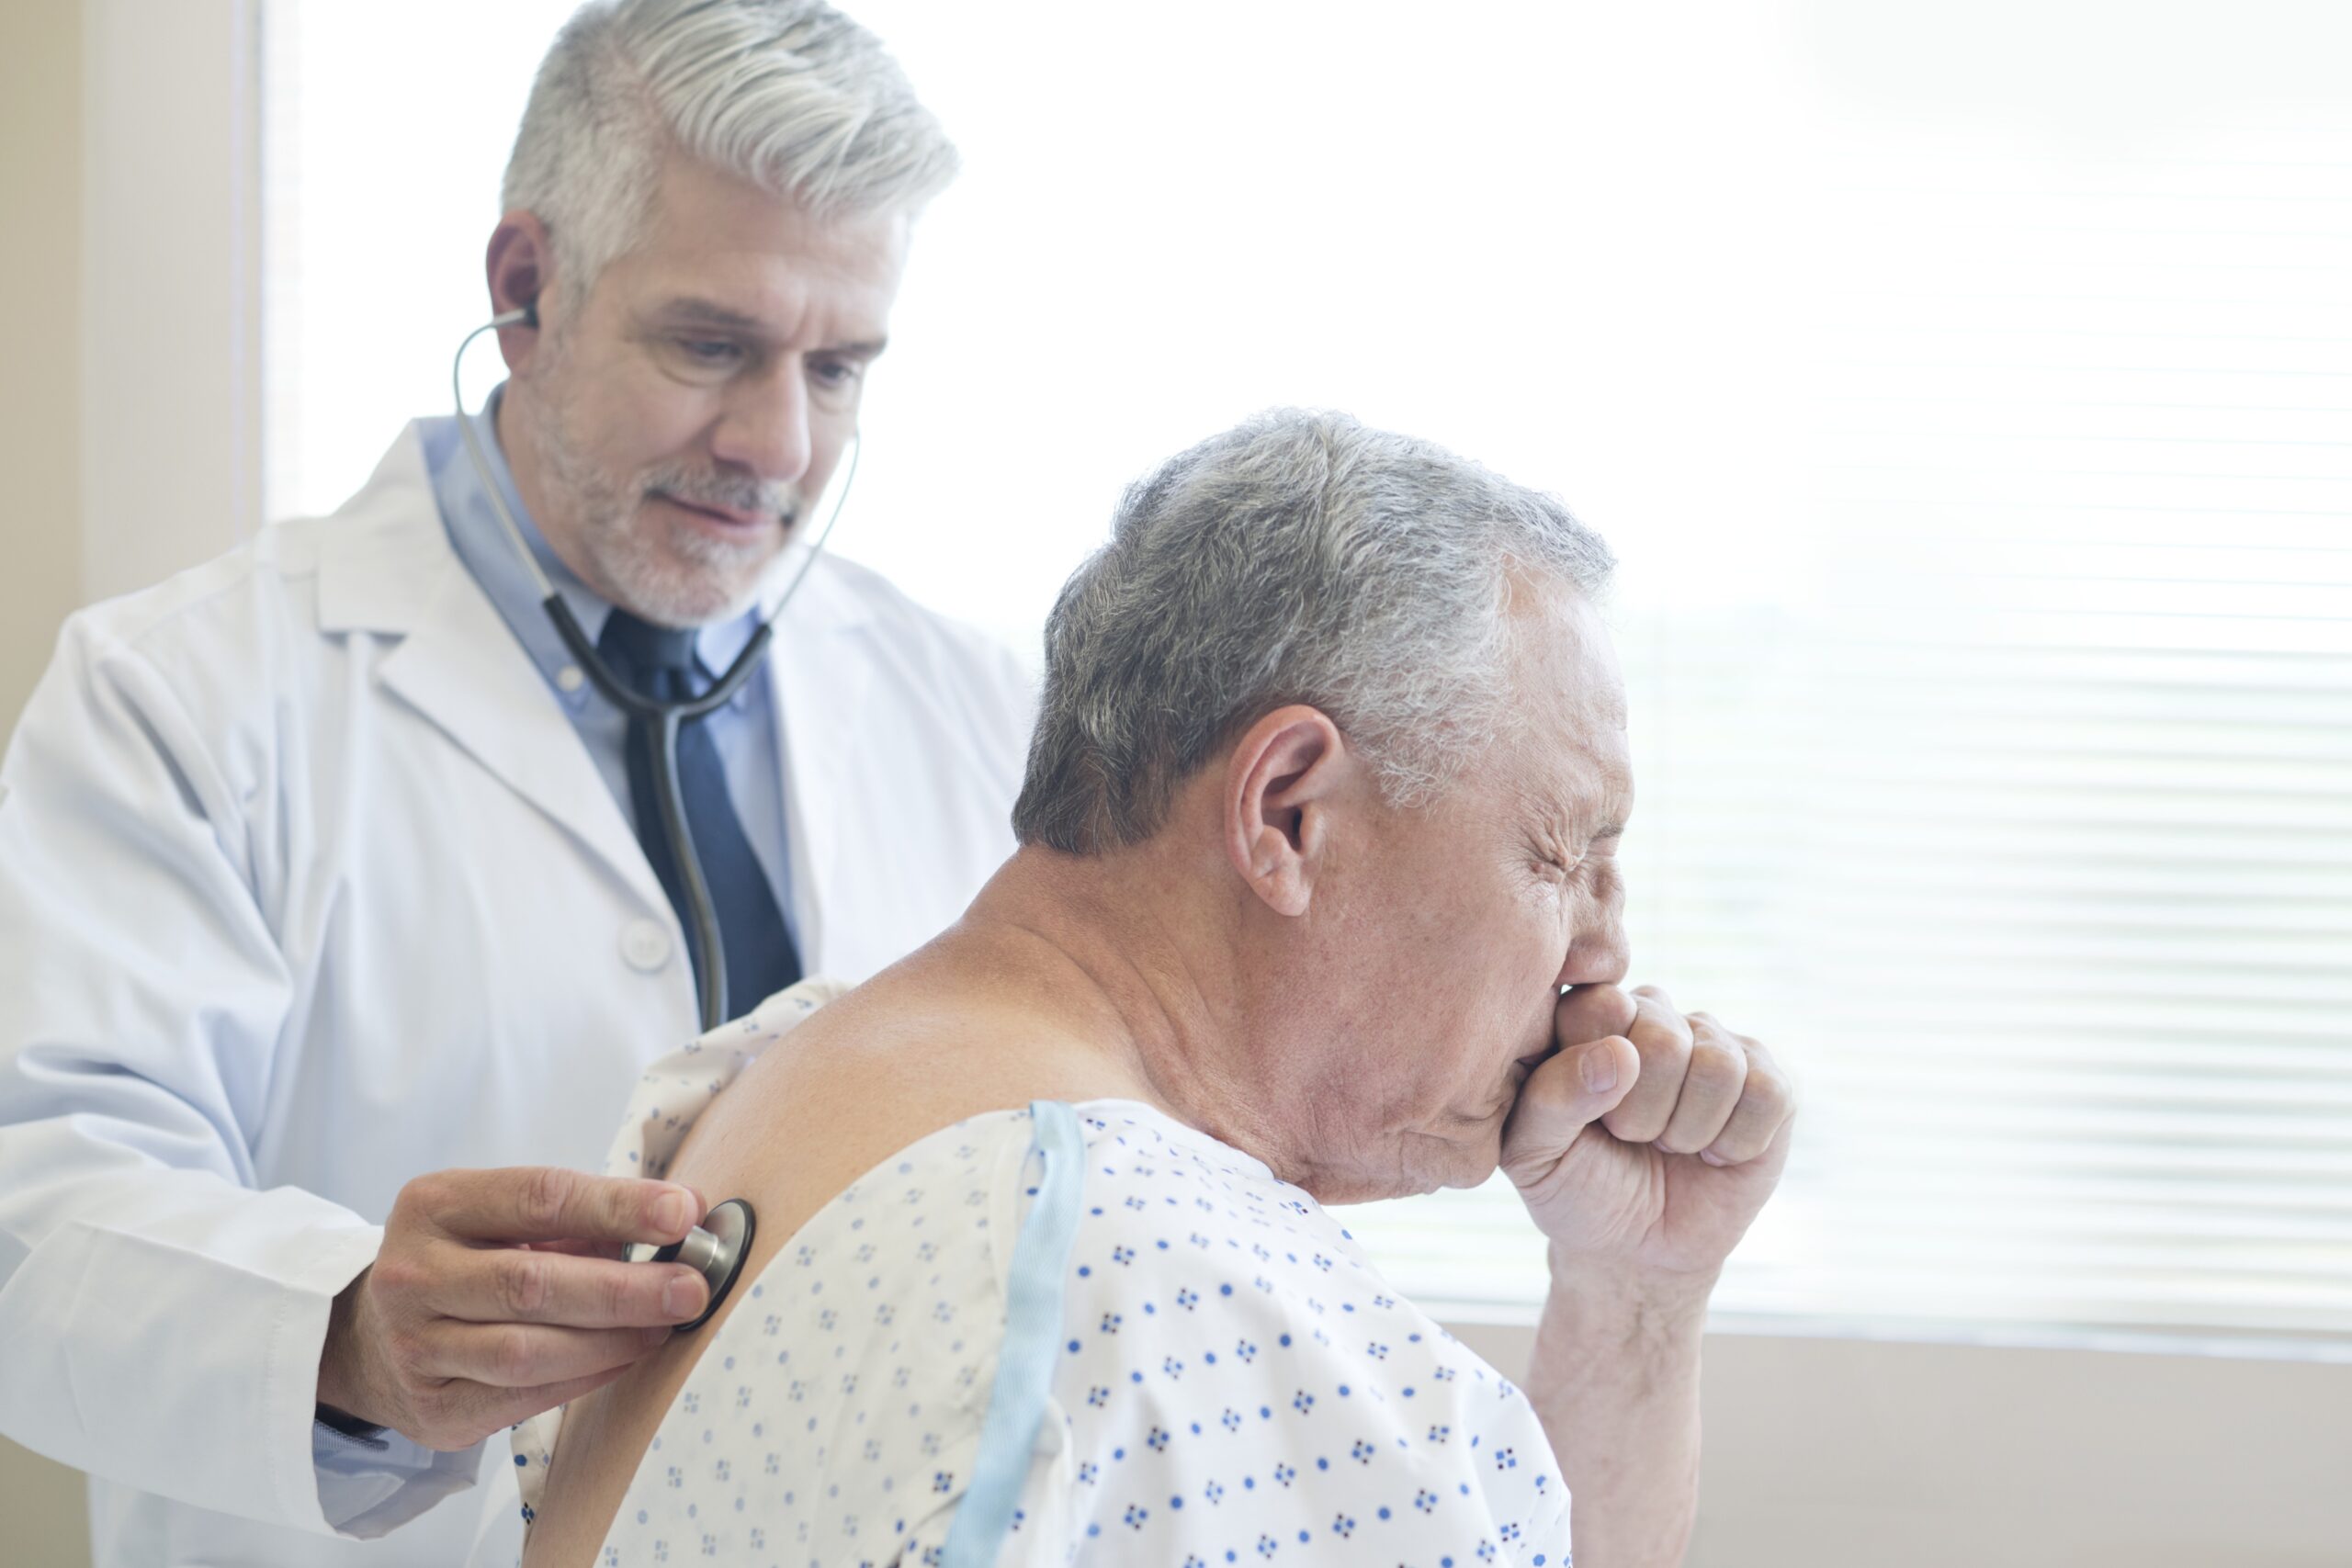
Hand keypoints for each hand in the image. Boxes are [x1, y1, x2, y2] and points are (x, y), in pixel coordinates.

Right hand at [316, 1166, 710, 1449]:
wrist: (375, 1337)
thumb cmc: (467, 1260)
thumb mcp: (502, 1217)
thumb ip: (581, 1215)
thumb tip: (682, 1215)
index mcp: (435, 1205)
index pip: (539, 1198)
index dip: (617, 1206)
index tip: (682, 1213)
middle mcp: (414, 1274)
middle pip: (532, 1284)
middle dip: (624, 1287)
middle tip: (690, 1287)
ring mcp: (416, 1345)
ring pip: (527, 1351)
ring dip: (611, 1340)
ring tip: (664, 1326)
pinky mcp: (433, 1407)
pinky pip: (523, 1397)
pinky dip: (586, 1377)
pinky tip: (627, 1357)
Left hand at [1501, 984, 1794, 1286]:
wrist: (1637, 1246)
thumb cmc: (1577, 1186)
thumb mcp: (1534, 1154)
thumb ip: (1552, 1097)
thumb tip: (1620, 1053)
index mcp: (1587, 1016)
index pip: (1600, 1006)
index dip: (1596, 1076)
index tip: (1588, 1116)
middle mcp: (1653, 1015)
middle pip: (1665, 1041)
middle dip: (1643, 1115)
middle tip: (1631, 1137)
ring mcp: (1716, 1042)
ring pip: (1719, 1068)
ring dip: (1688, 1131)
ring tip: (1670, 1143)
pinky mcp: (1769, 1079)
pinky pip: (1767, 1093)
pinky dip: (1736, 1143)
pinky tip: (1714, 1152)